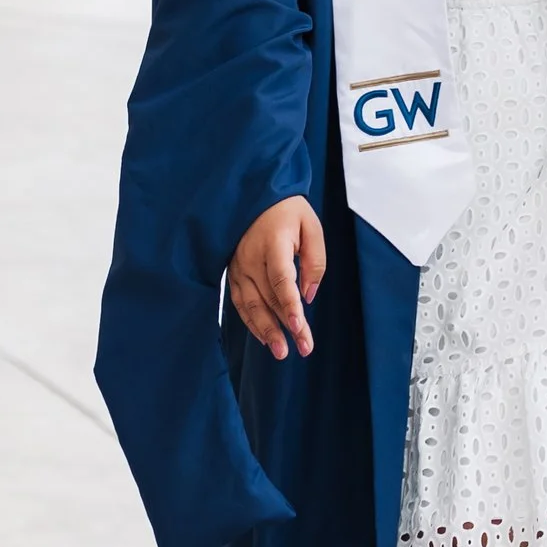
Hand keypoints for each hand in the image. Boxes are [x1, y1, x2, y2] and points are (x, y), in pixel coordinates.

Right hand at [227, 195, 325, 361]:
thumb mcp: (312, 226)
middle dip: (284, 327)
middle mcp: (250, 257)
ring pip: (251, 306)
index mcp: (272, 242)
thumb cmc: (289, 211)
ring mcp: (237, 266)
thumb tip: (308, 296)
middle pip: (267, 299)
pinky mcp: (232, 273)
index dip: (290, 306)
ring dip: (266, 331)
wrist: (255, 195)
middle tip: (302, 348)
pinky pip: (240, 303)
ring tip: (281, 352)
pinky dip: (252, 322)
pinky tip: (265, 336)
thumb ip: (314, 261)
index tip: (300, 328)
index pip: (281, 279)